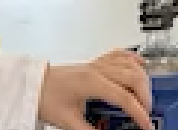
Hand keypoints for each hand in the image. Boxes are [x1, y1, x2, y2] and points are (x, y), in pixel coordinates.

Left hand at [40, 49, 154, 129]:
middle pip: (133, 78)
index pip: (124, 98)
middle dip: (145, 97)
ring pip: (130, 64)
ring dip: (143, 80)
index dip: (139, 113)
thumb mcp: (68, 121)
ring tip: (145, 96)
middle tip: (146, 113)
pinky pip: (118, 54)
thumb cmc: (45, 98)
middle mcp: (97, 70)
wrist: (31, 85)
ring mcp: (96, 65)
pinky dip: (133, 59)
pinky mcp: (94, 63)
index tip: (146, 126)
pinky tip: (140, 64)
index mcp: (91, 83)